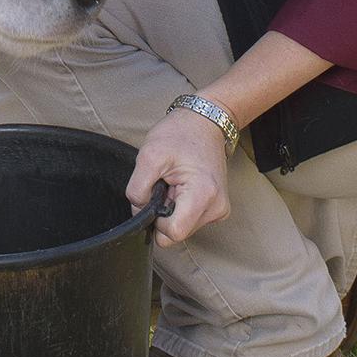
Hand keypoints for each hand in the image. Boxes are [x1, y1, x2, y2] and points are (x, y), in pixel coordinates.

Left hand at [128, 106, 232, 248]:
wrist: (204, 123)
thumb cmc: (179, 135)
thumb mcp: (148, 156)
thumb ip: (137, 190)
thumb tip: (138, 213)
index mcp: (204, 195)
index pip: (173, 233)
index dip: (156, 220)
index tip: (155, 196)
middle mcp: (217, 207)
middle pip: (177, 233)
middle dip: (163, 214)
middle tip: (164, 185)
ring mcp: (220, 209)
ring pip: (182, 228)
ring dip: (171, 209)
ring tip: (173, 183)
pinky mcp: (217, 208)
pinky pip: (189, 220)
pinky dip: (180, 207)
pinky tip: (181, 186)